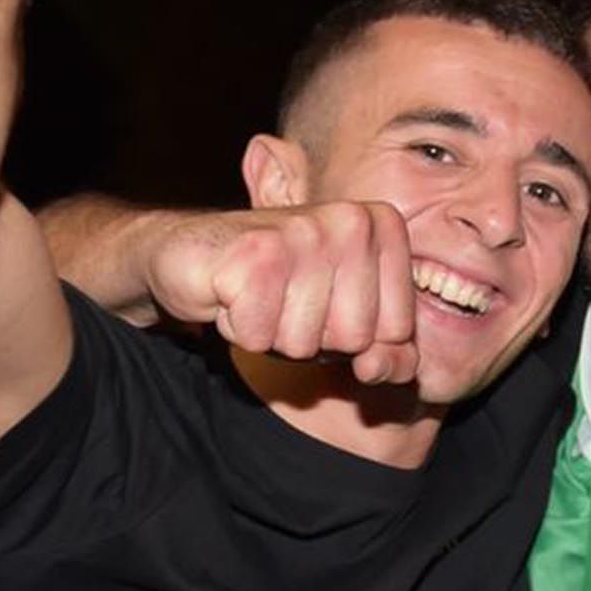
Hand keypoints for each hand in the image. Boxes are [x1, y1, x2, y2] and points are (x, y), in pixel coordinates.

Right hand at [153, 203, 420, 387]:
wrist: (193, 252)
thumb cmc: (277, 287)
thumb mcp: (344, 321)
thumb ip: (386, 354)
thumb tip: (377, 370)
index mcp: (383, 227)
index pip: (397, 330)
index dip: (355, 338)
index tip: (324, 303)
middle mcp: (351, 220)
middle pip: (354, 338)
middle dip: (313, 338)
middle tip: (285, 300)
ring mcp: (303, 232)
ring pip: (305, 342)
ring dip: (273, 334)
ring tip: (260, 295)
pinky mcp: (254, 253)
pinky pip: (259, 337)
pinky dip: (240, 330)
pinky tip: (233, 295)